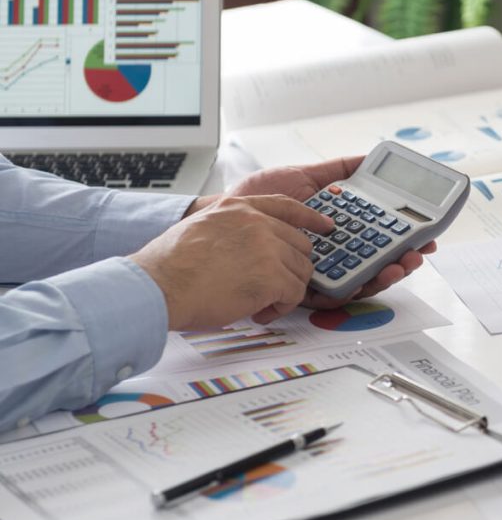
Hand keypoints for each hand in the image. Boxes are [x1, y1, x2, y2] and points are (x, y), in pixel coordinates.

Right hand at [131, 195, 333, 330]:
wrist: (158, 285)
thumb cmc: (169, 266)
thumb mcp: (201, 227)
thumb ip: (230, 230)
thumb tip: (243, 250)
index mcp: (238, 208)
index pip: (286, 206)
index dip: (310, 218)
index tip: (326, 226)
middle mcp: (257, 223)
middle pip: (300, 244)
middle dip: (291, 268)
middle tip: (274, 286)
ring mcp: (267, 248)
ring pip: (300, 271)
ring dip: (285, 291)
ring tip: (261, 304)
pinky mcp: (272, 276)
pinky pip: (294, 294)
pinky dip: (281, 308)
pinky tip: (260, 313)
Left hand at [214, 157, 436, 314]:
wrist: (225, 216)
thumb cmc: (255, 200)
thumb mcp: (303, 177)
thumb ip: (337, 171)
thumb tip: (368, 158)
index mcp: (336, 229)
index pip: (376, 237)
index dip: (401, 238)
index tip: (422, 233)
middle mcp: (331, 253)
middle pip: (377, 261)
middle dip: (404, 258)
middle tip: (420, 251)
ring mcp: (319, 272)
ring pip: (363, 280)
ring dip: (388, 274)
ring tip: (403, 262)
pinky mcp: (303, 289)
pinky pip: (335, 294)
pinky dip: (357, 286)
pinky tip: (370, 275)